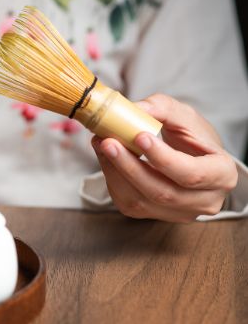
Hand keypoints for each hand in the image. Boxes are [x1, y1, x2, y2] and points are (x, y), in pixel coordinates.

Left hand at [91, 94, 237, 222]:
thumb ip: (162, 108)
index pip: (191, 174)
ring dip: (115, 172)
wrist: (191, 158)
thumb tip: (134, 109)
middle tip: (107, 142)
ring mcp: (179, 212)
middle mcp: (205, 201)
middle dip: (130, 166)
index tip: (140, 136)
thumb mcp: (184, 116)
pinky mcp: (154, 215)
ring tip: (101, 145)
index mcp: (222, 175)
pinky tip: (106, 158)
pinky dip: (112, 179)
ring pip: (140, 201)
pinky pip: (128, 203)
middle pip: (162, 192)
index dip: (163, 158)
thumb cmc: (192, 137)